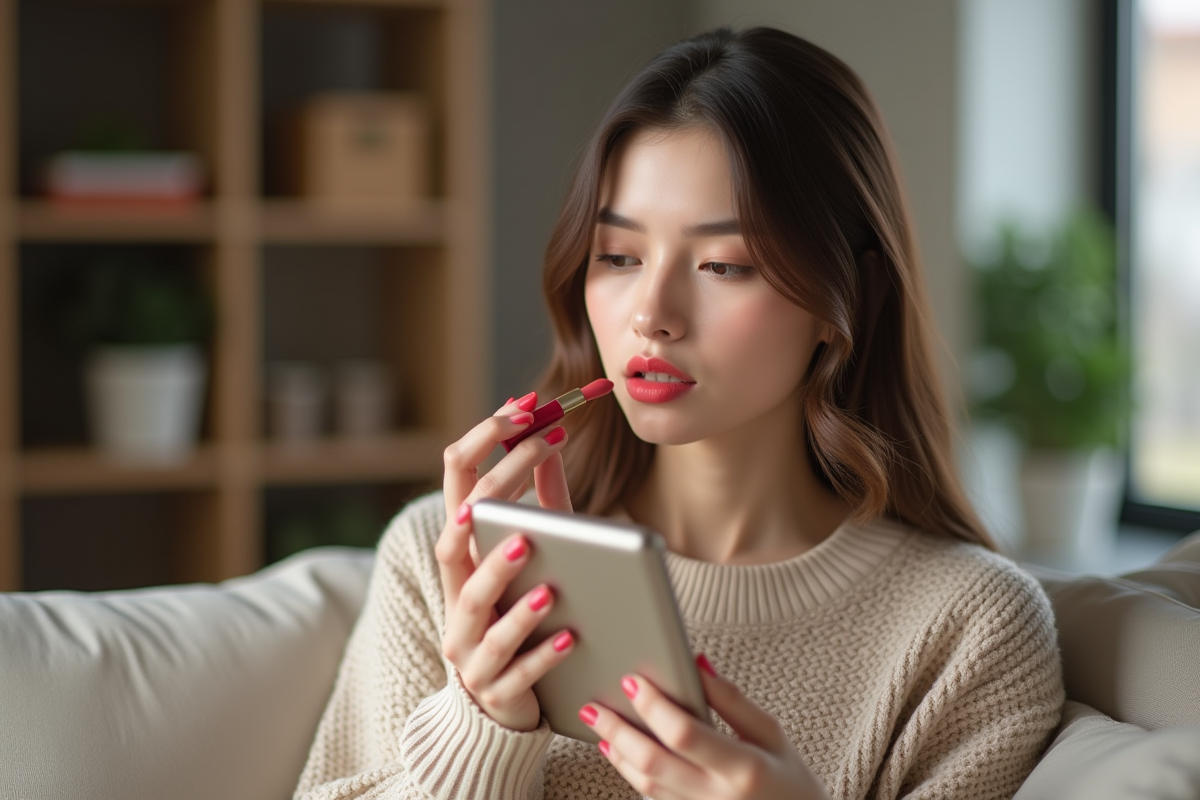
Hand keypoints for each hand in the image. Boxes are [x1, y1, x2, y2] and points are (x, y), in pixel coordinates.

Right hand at [436, 393, 574, 731]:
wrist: (500, 708)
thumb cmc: (521, 619)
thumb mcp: (530, 559)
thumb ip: (540, 505)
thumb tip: (549, 440)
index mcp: (462, 558)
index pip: (457, 483)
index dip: (486, 441)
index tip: (526, 406)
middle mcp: (454, 596)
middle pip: (456, 537)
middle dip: (493, 493)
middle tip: (536, 455)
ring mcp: (467, 646)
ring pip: (475, 604)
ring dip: (503, 572)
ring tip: (534, 547)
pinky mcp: (492, 688)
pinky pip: (512, 669)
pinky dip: (538, 651)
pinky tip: (568, 636)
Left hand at [580, 655, 831, 799]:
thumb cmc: (790, 780)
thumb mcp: (772, 734)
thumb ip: (732, 700)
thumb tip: (696, 662)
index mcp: (743, 767)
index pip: (684, 733)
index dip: (654, 705)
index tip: (632, 679)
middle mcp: (717, 796)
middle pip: (652, 762)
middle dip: (617, 729)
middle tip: (593, 704)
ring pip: (645, 784)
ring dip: (617, 752)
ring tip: (598, 722)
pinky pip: (652, 797)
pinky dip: (630, 772)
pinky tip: (618, 750)